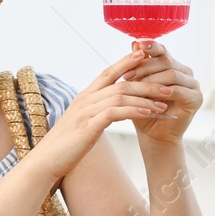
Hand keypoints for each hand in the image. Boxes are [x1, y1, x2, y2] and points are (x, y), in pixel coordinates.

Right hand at [31, 49, 172, 180]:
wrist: (46, 160)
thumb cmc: (65, 144)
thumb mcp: (82, 122)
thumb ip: (96, 111)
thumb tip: (112, 109)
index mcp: (84, 95)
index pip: (108, 72)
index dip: (127, 61)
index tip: (145, 55)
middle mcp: (85, 99)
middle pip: (121, 83)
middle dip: (147, 83)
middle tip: (168, 86)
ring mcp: (85, 111)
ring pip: (121, 96)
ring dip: (146, 99)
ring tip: (164, 103)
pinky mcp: (88, 126)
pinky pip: (115, 113)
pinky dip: (134, 111)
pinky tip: (148, 113)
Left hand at [121, 40, 200, 145]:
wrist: (153, 133)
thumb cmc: (143, 108)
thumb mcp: (137, 86)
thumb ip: (138, 66)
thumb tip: (134, 42)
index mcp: (171, 65)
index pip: (162, 51)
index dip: (151, 46)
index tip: (138, 46)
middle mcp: (184, 72)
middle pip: (166, 61)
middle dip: (145, 67)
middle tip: (127, 75)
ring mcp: (193, 84)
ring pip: (172, 74)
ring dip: (153, 80)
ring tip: (136, 86)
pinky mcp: (197, 98)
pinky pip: (181, 90)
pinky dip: (167, 92)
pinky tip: (155, 95)